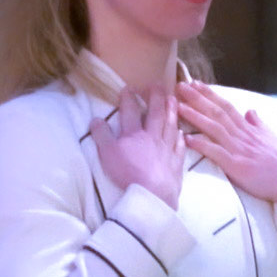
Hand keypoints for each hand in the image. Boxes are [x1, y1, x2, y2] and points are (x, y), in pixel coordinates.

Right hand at [91, 86, 184, 209]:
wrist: (152, 192)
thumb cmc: (128, 173)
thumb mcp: (107, 153)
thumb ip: (101, 135)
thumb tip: (95, 119)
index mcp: (134, 134)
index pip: (130, 112)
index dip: (128, 99)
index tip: (129, 87)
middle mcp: (152, 137)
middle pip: (155, 113)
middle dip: (156, 97)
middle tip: (158, 84)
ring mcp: (166, 149)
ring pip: (170, 125)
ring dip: (171, 111)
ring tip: (172, 100)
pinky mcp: (176, 163)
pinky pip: (179, 146)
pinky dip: (180, 137)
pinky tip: (181, 133)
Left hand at [177, 82, 276, 218]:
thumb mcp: (271, 138)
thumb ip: (258, 124)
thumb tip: (250, 111)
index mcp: (249, 129)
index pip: (227, 107)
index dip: (210, 94)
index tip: (196, 83)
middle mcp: (243, 136)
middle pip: (217, 113)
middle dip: (198, 99)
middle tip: (180, 86)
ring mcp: (240, 150)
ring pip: (214, 129)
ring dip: (195, 116)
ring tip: (178, 107)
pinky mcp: (238, 166)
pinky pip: (216, 153)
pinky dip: (201, 145)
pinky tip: (186, 138)